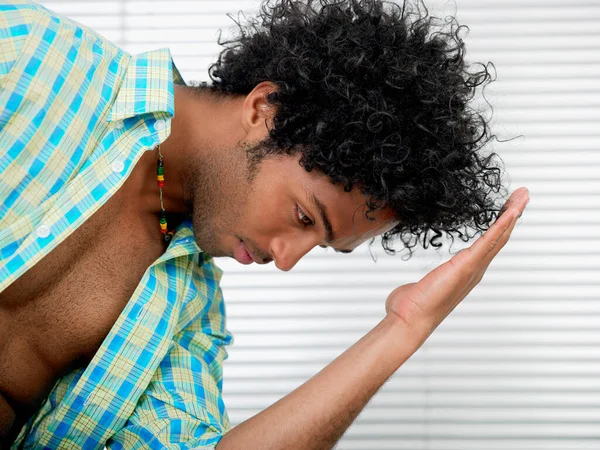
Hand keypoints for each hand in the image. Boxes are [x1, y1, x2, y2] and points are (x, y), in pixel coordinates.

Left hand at [385, 187, 529, 345]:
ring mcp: (472, 269)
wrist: (410, 318)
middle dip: (512, 215)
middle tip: (523, 195)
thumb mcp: (425, 287)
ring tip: (521, 197)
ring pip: (499, 237)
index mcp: (466, 272)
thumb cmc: (413, 306)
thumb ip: (426, 285)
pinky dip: (501, 226)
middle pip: (500, 238)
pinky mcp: (466, 266)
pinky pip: (488, 242)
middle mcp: (474, 270)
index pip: (489, 244)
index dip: (500, 225)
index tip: (508, 208)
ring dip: (512, 215)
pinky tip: (510, 212)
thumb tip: (415, 290)